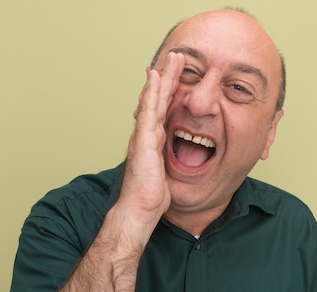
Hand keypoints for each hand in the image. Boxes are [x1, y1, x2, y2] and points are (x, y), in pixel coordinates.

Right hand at [117, 52, 184, 230]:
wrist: (139, 209)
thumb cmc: (150, 197)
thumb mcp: (165, 174)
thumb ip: (167, 161)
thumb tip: (176, 161)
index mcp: (152, 141)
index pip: (161, 111)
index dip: (167, 93)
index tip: (172, 76)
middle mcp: (146, 134)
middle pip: (158, 100)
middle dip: (168, 78)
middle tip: (176, 57)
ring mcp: (143, 135)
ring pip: (154, 100)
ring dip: (163, 77)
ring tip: (172, 58)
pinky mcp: (143, 140)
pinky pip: (148, 110)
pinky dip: (151, 92)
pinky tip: (155, 76)